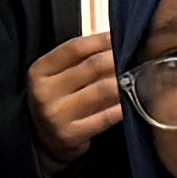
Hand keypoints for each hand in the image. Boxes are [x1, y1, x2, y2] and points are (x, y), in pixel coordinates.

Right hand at [23, 30, 127, 168]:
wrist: (44, 141)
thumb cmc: (57, 100)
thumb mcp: (56, 76)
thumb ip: (78, 59)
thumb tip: (114, 39)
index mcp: (39, 71)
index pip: (75, 47)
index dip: (102, 40)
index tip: (120, 36)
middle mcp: (44, 92)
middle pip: (92, 66)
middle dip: (117, 59)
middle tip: (135, 56)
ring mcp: (56, 115)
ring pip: (103, 89)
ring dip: (124, 81)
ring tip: (137, 76)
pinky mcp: (70, 135)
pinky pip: (106, 117)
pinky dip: (122, 106)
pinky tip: (132, 100)